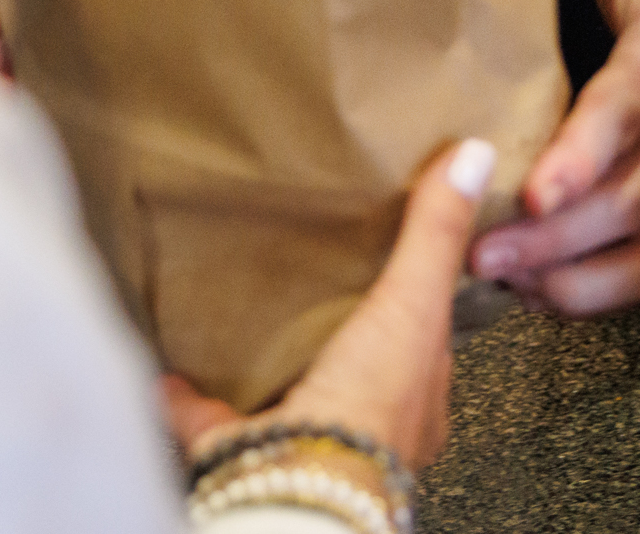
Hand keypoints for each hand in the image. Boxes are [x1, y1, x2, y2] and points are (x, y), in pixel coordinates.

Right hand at [161, 138, 496, 471]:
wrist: (304, 485)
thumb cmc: (370, 406)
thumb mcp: (414, 305)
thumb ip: (435, 234)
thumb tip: (473, 155)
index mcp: (415, 402)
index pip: (422, 338)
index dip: (413, 297)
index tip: (394, 262)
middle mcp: (364, 429)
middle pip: (352, 367)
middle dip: (336, 330)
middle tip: (316, 282)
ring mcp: (301, 443)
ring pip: (286, 397)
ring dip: (266, 362)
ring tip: (244, 316)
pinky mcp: (240, 453)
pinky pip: (209, 420)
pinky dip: (185, 395)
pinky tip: (166, 364)